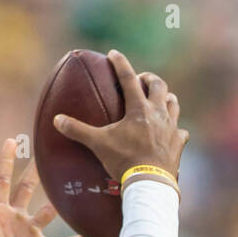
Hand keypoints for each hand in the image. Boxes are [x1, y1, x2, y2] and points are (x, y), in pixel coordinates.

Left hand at [0, 138, 87, 236]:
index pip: (1, 181)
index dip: (5, 161)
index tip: (11, 140)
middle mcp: (14, 219)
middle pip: (26, 190)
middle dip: (35, 172)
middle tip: (46, 154)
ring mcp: (27, 234)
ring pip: (47, 213)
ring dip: (58, 203)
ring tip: (74, 188)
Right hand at [52, 50, 187, 189]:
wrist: (149, 182)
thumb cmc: (124, 160)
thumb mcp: (98, 144)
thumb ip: (78, 130)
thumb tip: (56, 120)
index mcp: (138, 108)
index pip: (128, 78)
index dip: (120, 64)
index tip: (114, 53)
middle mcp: (158, 112)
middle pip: (158, 85)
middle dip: (149, 79)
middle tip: (141, 81)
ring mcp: (171, 127)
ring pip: (173, 103)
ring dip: (166, 98)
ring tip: (158, 100)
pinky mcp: (178, 143)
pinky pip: (181, 131)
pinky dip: (176, 129)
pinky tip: (171, 133)